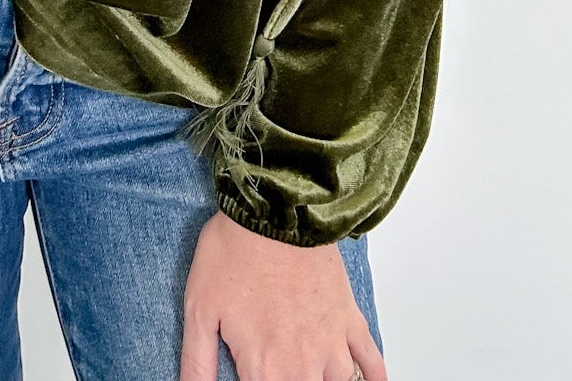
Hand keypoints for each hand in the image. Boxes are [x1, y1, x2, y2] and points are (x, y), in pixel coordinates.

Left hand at [179, 210, 385, 380]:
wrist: (275, 208)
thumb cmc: (234, 252)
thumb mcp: (199, 309)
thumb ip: (197, 364)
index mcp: (265, 369)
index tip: (252, 375)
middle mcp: (304, 366)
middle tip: (277, 365)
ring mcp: (332, 344)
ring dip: (326, 379)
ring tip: (309, 366)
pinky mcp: (350, 320)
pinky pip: (372, 362)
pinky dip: (374, 377)